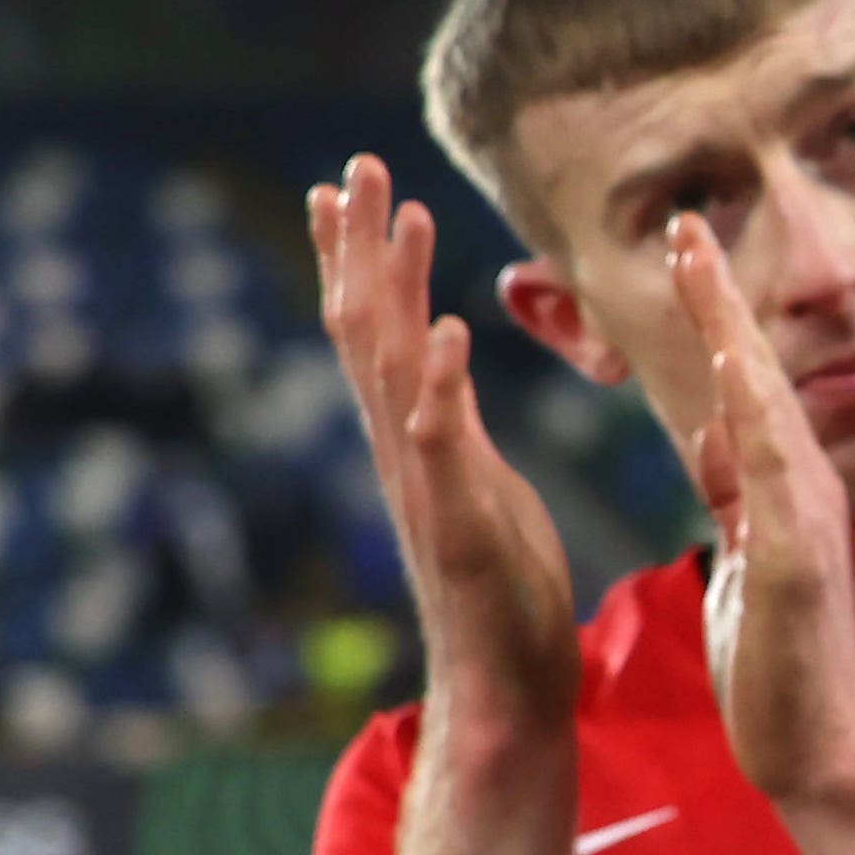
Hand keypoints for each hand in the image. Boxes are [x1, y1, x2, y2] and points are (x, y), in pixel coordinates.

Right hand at [309, 158, 575, 732]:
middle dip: (358, 245)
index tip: (348, 188)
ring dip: (393, 287)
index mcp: (421, 441)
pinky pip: (443, 440)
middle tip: (355, 164)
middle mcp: (406, 452)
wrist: (506, 689)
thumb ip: (458, 438)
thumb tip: (445, 395)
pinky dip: (441, 383)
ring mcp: (426, 485)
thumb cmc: (505, 598)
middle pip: (367, 329)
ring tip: (397, 212)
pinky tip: (446, 327)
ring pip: (395, 367)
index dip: (359, 259)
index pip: (378, 332)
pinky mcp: (458, 522)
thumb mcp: (486, 493)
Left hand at [663, 211, 854, 806]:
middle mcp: (802, 489)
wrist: (817, 744)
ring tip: (702, 269)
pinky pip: (775, 477)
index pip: (741, 383)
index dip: (712, 312)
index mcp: (780, 487)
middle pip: (758, 374)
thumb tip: (717, 436)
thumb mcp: (748, 556)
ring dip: (734, 335)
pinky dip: (756, 420)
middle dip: (721, 296)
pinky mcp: (798, 561)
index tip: (683, 243)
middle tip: (687, 223)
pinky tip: (737, 373)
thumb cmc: (781, 660)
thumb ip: (740, 495)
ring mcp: (806, 521)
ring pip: (767, 408)